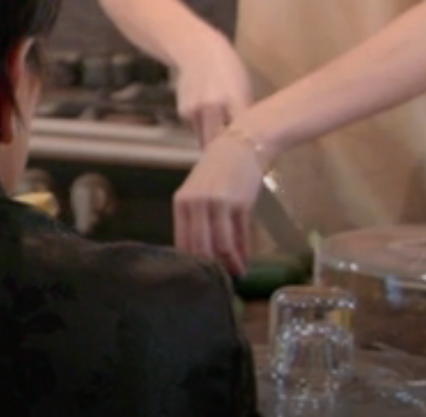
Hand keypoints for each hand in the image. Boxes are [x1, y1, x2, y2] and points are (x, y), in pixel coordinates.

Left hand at [173, 131, 262, 275]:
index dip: (191, 263)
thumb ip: (195, 217)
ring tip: (234, 275)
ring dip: (228, 264)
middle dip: (209, 268)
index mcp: (182, 201)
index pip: (181, 242)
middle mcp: (198, 203)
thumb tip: (199, 252)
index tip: (199, 276)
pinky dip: (242, 253)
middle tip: (217, 281)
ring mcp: (219, 203)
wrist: (243, 144)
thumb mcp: (199, 190)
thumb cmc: (219, 168)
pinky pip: (240, 236)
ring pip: (220, 245)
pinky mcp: (240, 203)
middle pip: (200, 247)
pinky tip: (244, 262)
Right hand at [174, 35, 251, 145]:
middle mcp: (214, 107)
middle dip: (225, 151)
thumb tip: (251, 135)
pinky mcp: (183, 112)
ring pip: (205, 139)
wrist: (198, 51)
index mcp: (234, 99)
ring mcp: (196, 110)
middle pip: (219, 143)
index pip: (243, 132)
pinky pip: (195, 129)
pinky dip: (201, 128)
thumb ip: (245, 110)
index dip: (247, 146)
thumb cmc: (228, 68)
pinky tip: (206, 116)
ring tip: (219, 135)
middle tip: (232, 157)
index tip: (252, 153)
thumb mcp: (243, 86)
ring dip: (212, 140)